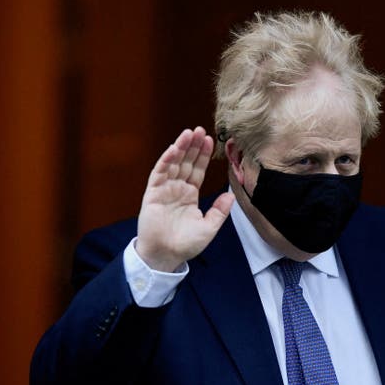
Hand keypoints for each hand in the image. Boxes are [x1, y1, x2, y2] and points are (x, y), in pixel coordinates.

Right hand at [136, 126, 234, 271]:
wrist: (166, 256)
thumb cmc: (186, 244)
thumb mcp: (209, 227)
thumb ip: (220, 210)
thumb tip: (232, 194)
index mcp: (190, 194)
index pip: (198, 170)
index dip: (203, 155)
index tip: (210, 140)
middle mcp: (177, 189)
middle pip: (186, 162)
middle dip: (193, 146)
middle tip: (200, 129)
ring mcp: (164, 190)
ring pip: (173, 164)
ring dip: (180, 148)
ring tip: (188, 133)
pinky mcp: (152, 194)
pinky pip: (159, 173)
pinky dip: (166, 161)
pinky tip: (174, 149)